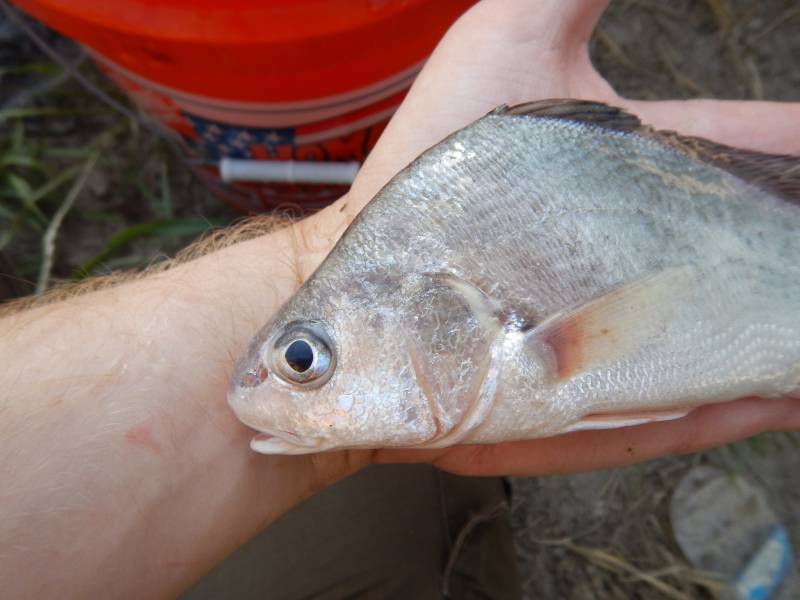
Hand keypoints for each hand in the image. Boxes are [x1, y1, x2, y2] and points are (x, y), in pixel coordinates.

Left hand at [294, 0, 799, 474]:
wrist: (368, 298)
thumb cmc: (426, 170)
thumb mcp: (504, 43)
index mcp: (622, 177)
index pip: (732, 151)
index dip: (788, 143)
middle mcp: (630, 250)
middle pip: (743, 243)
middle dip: (788, 243)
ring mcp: (620, 326)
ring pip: (733, 326)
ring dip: (778, 322)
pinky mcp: (597, 398)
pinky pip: (687, 405)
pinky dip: (743, 401)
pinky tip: (783, 392)